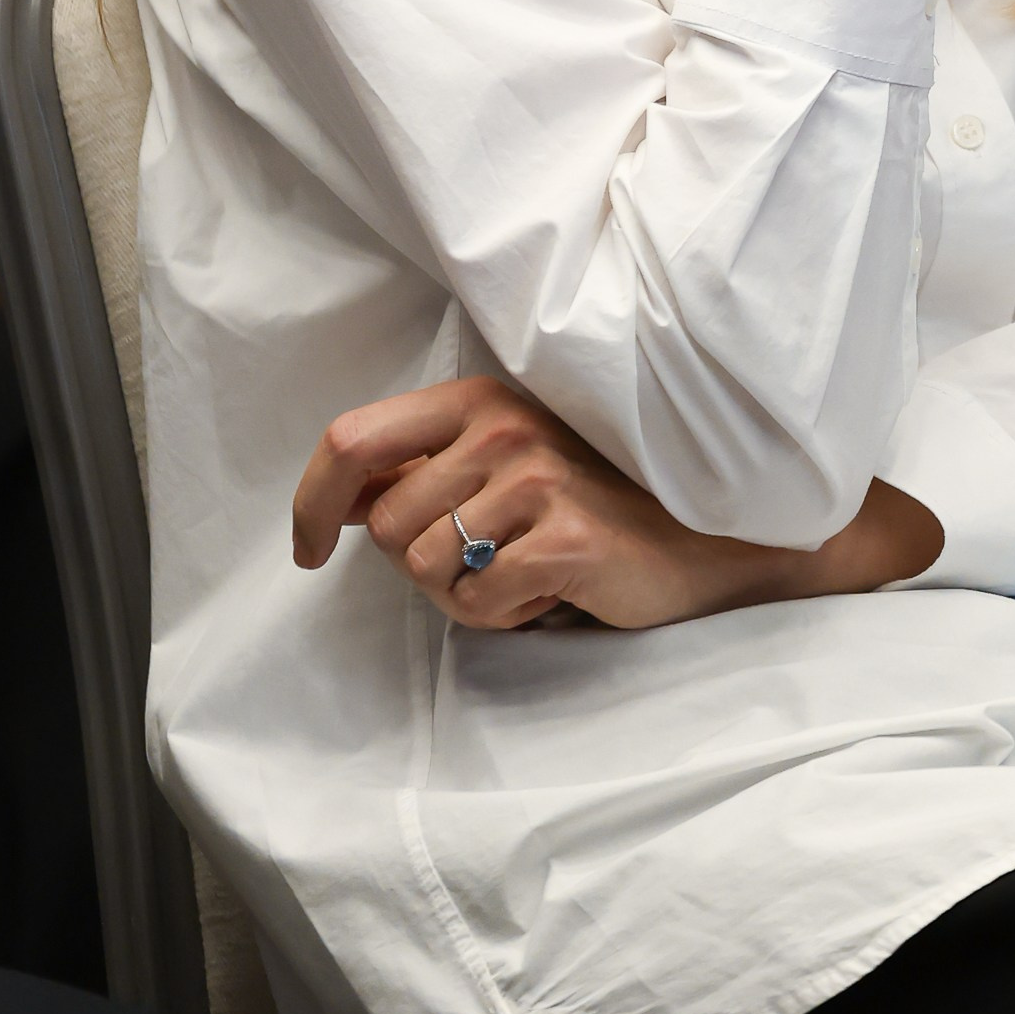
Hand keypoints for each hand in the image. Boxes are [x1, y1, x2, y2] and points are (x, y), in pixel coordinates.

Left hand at [293, 377, 940, 631]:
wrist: (707, 531)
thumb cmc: (597, 500)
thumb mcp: (505, 464)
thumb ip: (425, 473)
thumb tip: (336, 504)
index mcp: (477, 398)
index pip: (352, 440)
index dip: (310, 502)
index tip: (307, 551)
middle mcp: (501, 426)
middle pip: (383, 529)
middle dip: (420, 565)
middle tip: (489, 560)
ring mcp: (535, 477)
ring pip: (424, 572)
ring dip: (465, 594)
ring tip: (526, 570)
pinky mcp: (564, 537)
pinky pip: (478, 604)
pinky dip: (505, 615)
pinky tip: (553, 589)